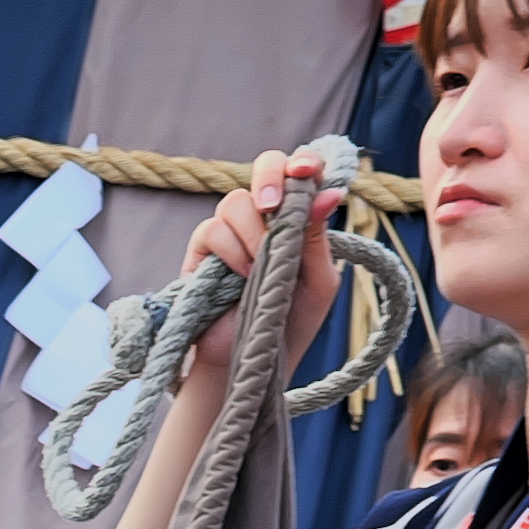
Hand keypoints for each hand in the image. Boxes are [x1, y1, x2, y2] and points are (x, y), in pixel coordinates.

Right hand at [110, 143, 351, 528]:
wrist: (251, 365)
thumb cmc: (288, 327)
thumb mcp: (318, 283)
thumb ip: (317, 239)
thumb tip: (328, 194)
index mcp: (296, 221)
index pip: (299, 174)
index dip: (303, 163)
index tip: (310, 170)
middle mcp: (263, 220)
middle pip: (263, 168)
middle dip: (271, 177)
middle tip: (275, 203)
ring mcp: (230, 235)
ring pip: (234, 200)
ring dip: (252, 230)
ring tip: (259, 268)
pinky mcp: (200, 256)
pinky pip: (211, 231)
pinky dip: (231, 249)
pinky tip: (242, 276)